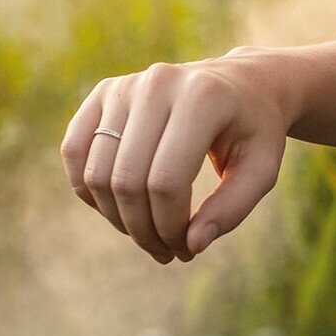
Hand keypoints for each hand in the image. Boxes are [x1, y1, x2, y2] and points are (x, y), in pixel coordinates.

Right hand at [59, 47, 289, 262]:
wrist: (243, 84)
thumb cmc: (255, 131)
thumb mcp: (261, 169)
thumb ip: (232, 208)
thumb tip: (192, 244)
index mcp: (202, 98)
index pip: (167, 180)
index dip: (170, 226)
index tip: (187, 248)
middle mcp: (158, 83)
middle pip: (127, 180)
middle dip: (143, 230)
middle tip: (167, 251)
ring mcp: (126, 85)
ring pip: (96, 172)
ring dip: (116, 218)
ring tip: (148, 234)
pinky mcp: (104, 91)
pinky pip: (74, 150)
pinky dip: (89, 190)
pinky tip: (119, 208)